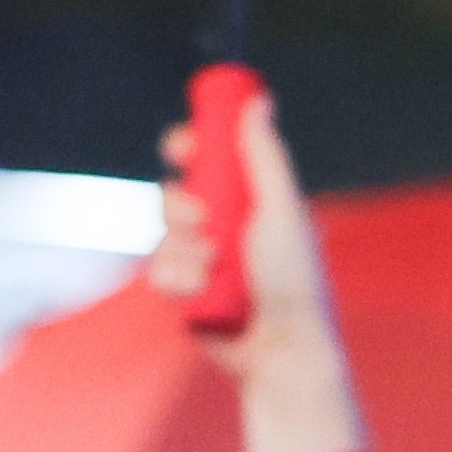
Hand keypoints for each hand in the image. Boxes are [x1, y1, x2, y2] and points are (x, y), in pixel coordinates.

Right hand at [155, 81, 345, 368]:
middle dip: (181, 204)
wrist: (279, 350)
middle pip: (176, 190)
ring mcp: (204, 258)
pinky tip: (199, 293)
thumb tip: (259, 101)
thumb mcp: (281, 210)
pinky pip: (159, 269)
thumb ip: (265, 158)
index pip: (211, 157)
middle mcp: (227, 224)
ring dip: (183, 249)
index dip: (189, 147)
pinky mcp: (187, 290)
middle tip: (202, 221)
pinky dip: (175, 279)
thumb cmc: (292, 281)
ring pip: (163, 232)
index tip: (180, 148)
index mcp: (254, 198)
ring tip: (213, 270)